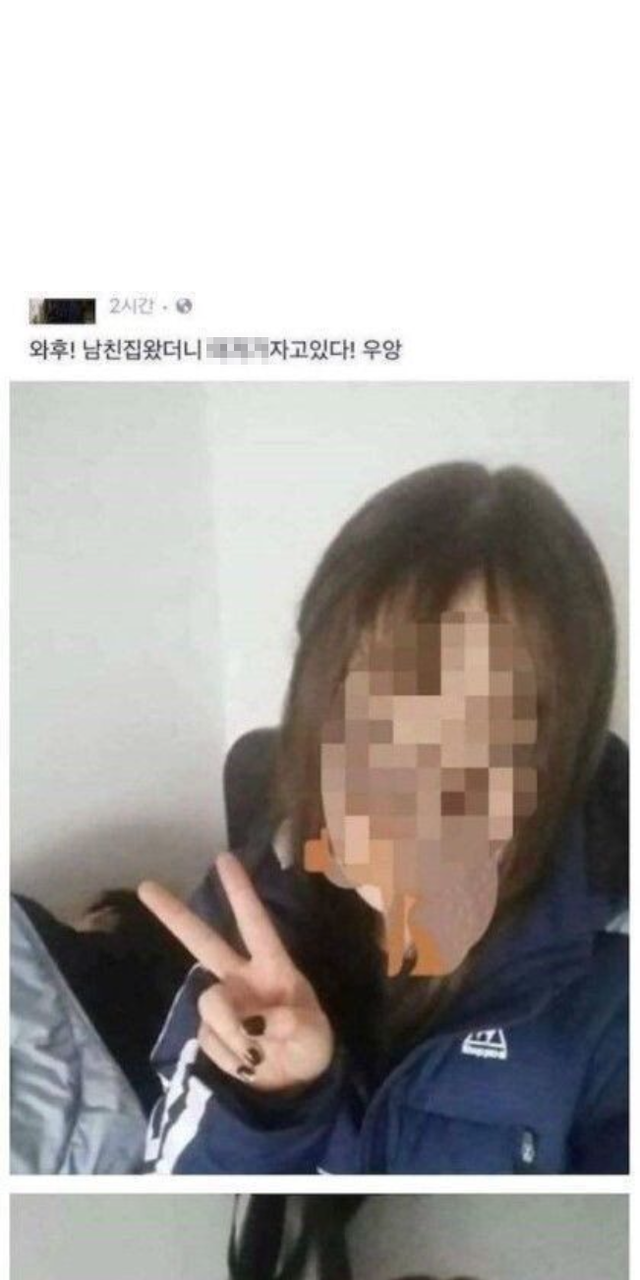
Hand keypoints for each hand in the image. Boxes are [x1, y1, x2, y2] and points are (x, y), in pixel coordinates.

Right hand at [138, 853, 333, 1091]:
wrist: (296, 1084)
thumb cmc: (310, 1045)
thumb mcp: (314, 1033)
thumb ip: (290, 1022)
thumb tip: (257, 1020)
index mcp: (272, 966)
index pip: (255, 924)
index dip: (241, 893)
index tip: (223, 859)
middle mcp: (241, 978)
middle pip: (202, 942)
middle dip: (174, 915)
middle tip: (146, 886)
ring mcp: (223, 1005)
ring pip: (210, 1004)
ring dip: (233, 1032)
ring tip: (257, 1054)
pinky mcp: (209, 1033)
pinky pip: (210, 1039)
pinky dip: (231, 1056)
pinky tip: (247, 1062)